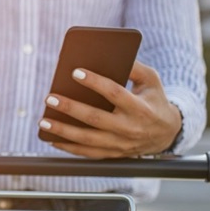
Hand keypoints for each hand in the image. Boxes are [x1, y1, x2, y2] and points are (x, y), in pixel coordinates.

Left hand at [38, 60, 181, 157]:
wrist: (166, 133)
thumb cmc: (153, 100)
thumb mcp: (151, 81)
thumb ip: (134, 68)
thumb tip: (113, 56)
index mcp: (140, 108)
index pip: (115, 94)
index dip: (95, 83)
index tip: (75, 72)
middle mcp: (129, 128)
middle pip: (95, 118)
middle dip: (70, 108)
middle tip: (49, 97)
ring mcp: (120, 144)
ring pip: (87, 139)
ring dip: (62, 131)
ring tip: (43, 120)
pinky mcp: (112, 154)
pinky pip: (86, 153)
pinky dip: (67, 147)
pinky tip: (51, 137)